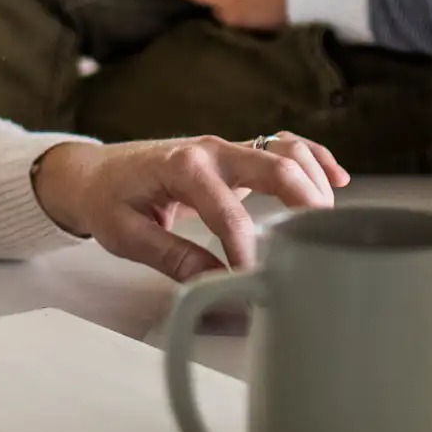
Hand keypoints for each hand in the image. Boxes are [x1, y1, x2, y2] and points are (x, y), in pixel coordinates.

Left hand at [32, 134, 348, 279]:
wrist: (93, 172)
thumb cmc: (106, 199)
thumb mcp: (126, 235)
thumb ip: (172, 257)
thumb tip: (215, 285)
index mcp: (182, 168)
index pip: (229, 214)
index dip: (247, 252)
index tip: (256, 281)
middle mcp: (210, 151)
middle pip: (275, 167)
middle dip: (305, 203)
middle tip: (320, 242)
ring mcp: (226, 149)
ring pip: (286, 150)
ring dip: (314, 180)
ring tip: (329, 221)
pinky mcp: (235, 156)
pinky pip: (284, 147)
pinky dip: (314, 157)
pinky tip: (337, 178)